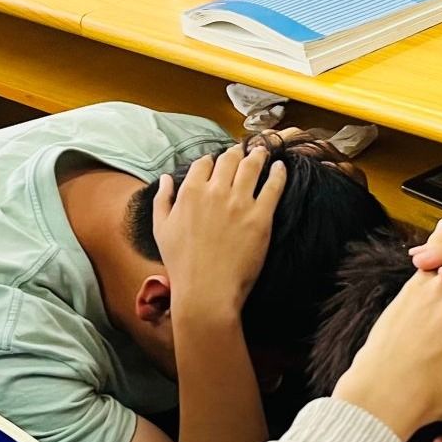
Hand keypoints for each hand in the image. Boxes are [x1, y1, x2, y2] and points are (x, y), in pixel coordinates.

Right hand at [152, 141, 287, 324]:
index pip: (204, 163)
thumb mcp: (161, 230)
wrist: (206, 291)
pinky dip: (278, 173)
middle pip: (229, 160)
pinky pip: (273, 186)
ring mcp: (239, 203)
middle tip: (244, 151)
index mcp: (190, 192)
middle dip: (237, 153)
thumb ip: (163, 200)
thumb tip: (165, 178)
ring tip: (263, 151)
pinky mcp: (261, 217)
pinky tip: (281, 168)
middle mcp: (215, 192)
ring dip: (258, 155)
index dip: (213, 160)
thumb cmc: (181, 264)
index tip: (218, 162)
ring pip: (252, 167)